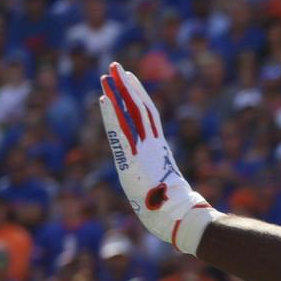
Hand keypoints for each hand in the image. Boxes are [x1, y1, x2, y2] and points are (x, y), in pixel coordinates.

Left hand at [97, 63, 217, 254]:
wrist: (177, 214)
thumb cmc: (174, 208)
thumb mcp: (166, 188)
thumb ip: (163, 180)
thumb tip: (173, 192)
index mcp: (159, 149)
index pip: (147, 117)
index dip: (138, 97)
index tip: (128, 80)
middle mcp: (152, 143)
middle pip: (138, 108)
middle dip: (126, 86)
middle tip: (116, 66)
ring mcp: (143, 148)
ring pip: (130, 113)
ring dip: (117, 92)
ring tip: (108, 73)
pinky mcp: (133, 156)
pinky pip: (120, 129)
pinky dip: (112, 113)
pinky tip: (104, 98)